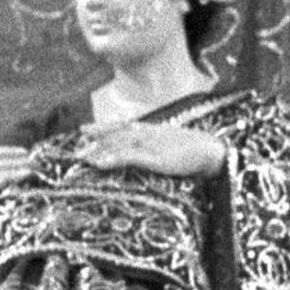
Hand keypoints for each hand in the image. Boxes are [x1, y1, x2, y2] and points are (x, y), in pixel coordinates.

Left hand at [77, 119, 227, 178]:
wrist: (213, 152)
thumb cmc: (199, 153)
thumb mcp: (176, 148)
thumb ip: (161, 150)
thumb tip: (154, 156)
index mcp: (153, 130)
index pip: (122, 126)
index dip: (102, 128)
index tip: (85, 130)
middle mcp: (147, 133)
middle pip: (115, 134)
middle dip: (94, 141)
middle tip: (76, 150)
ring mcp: (150, 144)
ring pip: (117, 144)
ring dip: (97, 151)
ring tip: (80, 158)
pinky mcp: (154, 157)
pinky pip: (127, 157)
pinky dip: (111, 158)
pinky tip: (98, 164)